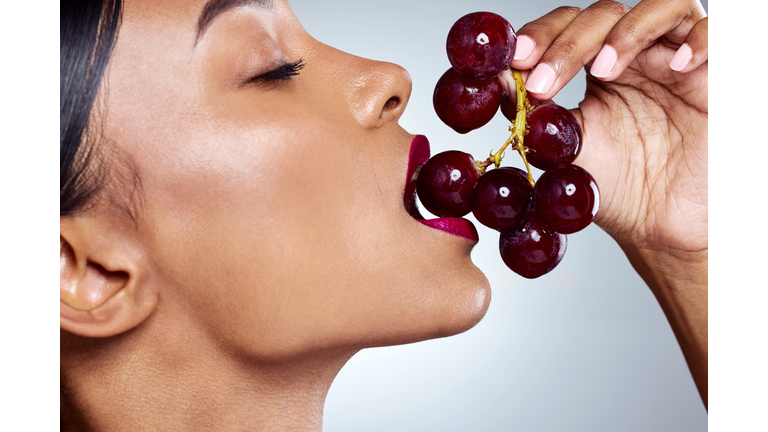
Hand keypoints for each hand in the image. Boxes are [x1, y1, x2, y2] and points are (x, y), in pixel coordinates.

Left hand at [510, 0, 707, 404]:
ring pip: (656, 10)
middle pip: (600, 17)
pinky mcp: (715, 75)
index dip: (538, 38)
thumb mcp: (565, 153)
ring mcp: (673, 61)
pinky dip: (697, 39)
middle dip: (567, 43)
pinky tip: (676, 65)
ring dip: (625, 34)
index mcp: (592, 69)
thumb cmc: (616, 191)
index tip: (511, 61)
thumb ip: (532, 118)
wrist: (662, 230)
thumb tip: (485, 90)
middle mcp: (632, 57)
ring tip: (604, 70)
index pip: (563, 31)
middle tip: (542, 80)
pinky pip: (714, 34)